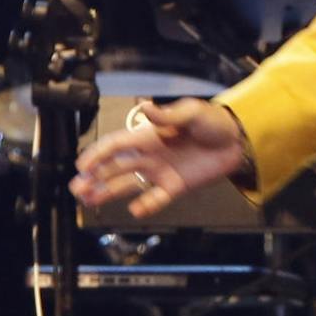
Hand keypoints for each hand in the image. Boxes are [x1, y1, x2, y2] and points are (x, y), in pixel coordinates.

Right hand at [70, 98, 249, 220]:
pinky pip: (156, 198)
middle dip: (94, 176)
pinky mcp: (176, 186)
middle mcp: (151, 154)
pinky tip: (133, 209)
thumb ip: (167, 115)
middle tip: (77, 187)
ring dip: (108, 191)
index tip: (81, 165)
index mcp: (150, 136)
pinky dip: (144, 205)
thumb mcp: (192, 113)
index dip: (97, 154)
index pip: (116, 145)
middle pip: (115, 167)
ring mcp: (162, 171)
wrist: (239, 141)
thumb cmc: (215, 121)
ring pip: (128, 184)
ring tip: (89, 199)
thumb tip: (145, 107)